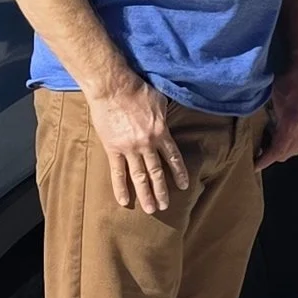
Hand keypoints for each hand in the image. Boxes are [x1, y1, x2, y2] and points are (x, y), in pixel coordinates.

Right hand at [88, 74, 188, 213]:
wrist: (113, 87)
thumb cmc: (137, 89)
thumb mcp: (160, 100)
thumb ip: (164, 116)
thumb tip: (168, 122)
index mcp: (161, 132)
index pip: (173, 157)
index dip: (179, 172)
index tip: (183, 185)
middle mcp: (147, 144)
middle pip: (157, 172)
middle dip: (162, 191)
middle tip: (165, 206)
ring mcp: (129, 148)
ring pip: (139, 176)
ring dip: (146, 194)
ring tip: (151, 209)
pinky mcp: (113, 148)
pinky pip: (117, 172)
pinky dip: (120, 187)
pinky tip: (124, 201)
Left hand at [258, 56, 297, 171]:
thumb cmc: (286, 81)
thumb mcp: (271, 101)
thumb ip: (267, 121)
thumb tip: (256, 135)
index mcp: (292, 126)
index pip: (277, 152)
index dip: (264, 160)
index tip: (254, 166)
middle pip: (286, 154)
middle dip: (271, 155)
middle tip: (257, 150)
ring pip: (294, 151)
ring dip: (282, 149)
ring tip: (268, 142)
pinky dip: (291, 144)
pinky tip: (282, 135)